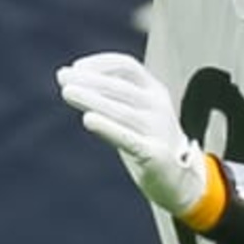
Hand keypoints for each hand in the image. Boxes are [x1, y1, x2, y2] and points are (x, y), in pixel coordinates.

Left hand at [56, 50, 212, 215]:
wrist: (180, 179)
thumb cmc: (148, 140)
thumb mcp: (135, 113)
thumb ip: (110, 98)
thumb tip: (70, 81)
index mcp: (155, 90)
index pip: (127, 66)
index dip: (100, 63)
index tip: (76, 66)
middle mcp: (158, 106)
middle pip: (121, 87)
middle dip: (89, 80)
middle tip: (62, 76)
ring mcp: (157, 129)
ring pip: (121, 110)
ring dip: (92, 99)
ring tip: (67, 92)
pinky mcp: (154, 154)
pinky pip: (127, 138)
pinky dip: (107, 127)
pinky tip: (88, 119)